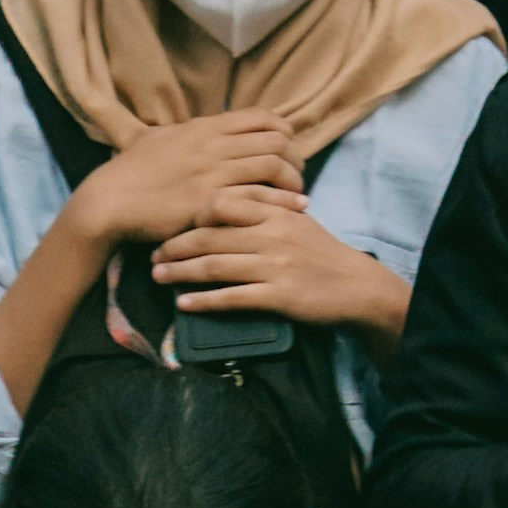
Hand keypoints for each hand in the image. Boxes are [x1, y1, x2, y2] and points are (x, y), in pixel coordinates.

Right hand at [73, 114, 302, 250]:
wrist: (109, 201)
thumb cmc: (129, 171)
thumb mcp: (156, 137)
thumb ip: (180, 131)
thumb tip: (191, 127)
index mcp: (204, 127)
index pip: (260, 117)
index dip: (283, 129)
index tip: (289, 144)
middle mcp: (214, 145)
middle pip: (274, 139)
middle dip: (294, 155)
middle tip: (298, 171)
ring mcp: (212, 173)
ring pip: (271, 165)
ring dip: (292, 179)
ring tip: (298, 194)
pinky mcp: (209, 203)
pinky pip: (256, 198)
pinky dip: (280, 203)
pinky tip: (290, 211)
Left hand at [153, 189, 403, 337]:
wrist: (353, 285)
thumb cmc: (321, 252)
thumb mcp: (297, 221)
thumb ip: (266, 208)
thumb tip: (227, 203)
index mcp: (276, 211)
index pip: (226, 203)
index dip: (194, 214)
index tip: (172, 224)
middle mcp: (271, 234)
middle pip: (213, 236)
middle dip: (177, 245)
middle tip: (154, 254)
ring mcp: (273, 265)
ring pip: (216, 265)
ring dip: (182, 272)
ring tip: (159, 277)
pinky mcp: (276, 296)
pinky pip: (232, 297)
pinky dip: (204, 301)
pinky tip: (184, 304)